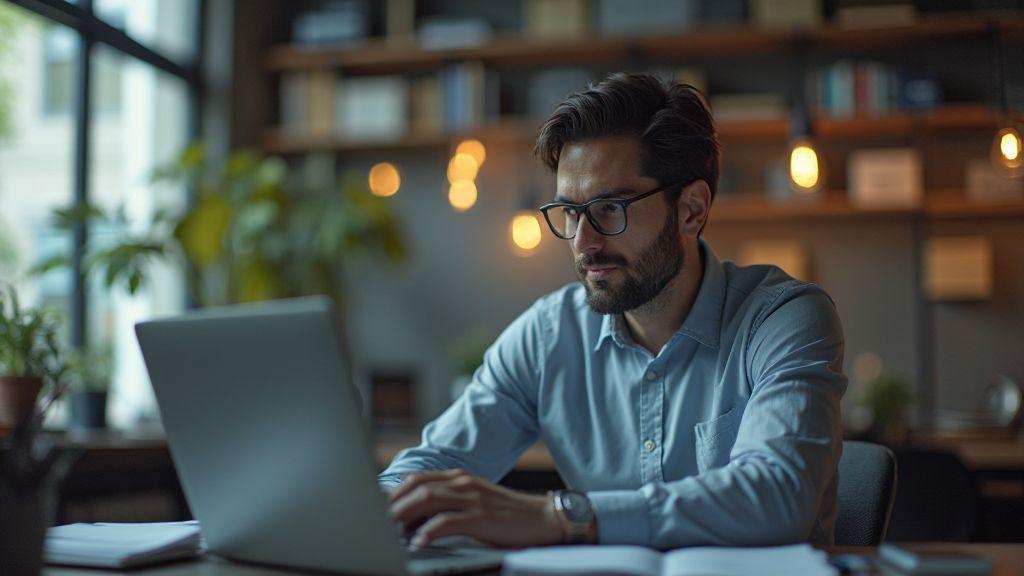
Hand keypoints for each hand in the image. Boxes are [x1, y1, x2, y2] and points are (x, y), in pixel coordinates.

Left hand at [388, 469, 563, 548]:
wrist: (544, 517)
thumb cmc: (506, 514)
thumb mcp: (474, 501)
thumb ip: (448, 503)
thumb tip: (414, 520)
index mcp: (459, 477)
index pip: (417, 478)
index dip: (394, 492)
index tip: (375, 506)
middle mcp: (463, 482)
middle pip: (417, 487)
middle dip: (392, 504)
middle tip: (374, 521)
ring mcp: (473, 498)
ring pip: (428, 499)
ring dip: (404, 515)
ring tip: (388, 531)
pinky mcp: (482, 517)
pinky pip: (449, 522)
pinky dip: (430, 531)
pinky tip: (419, 542)